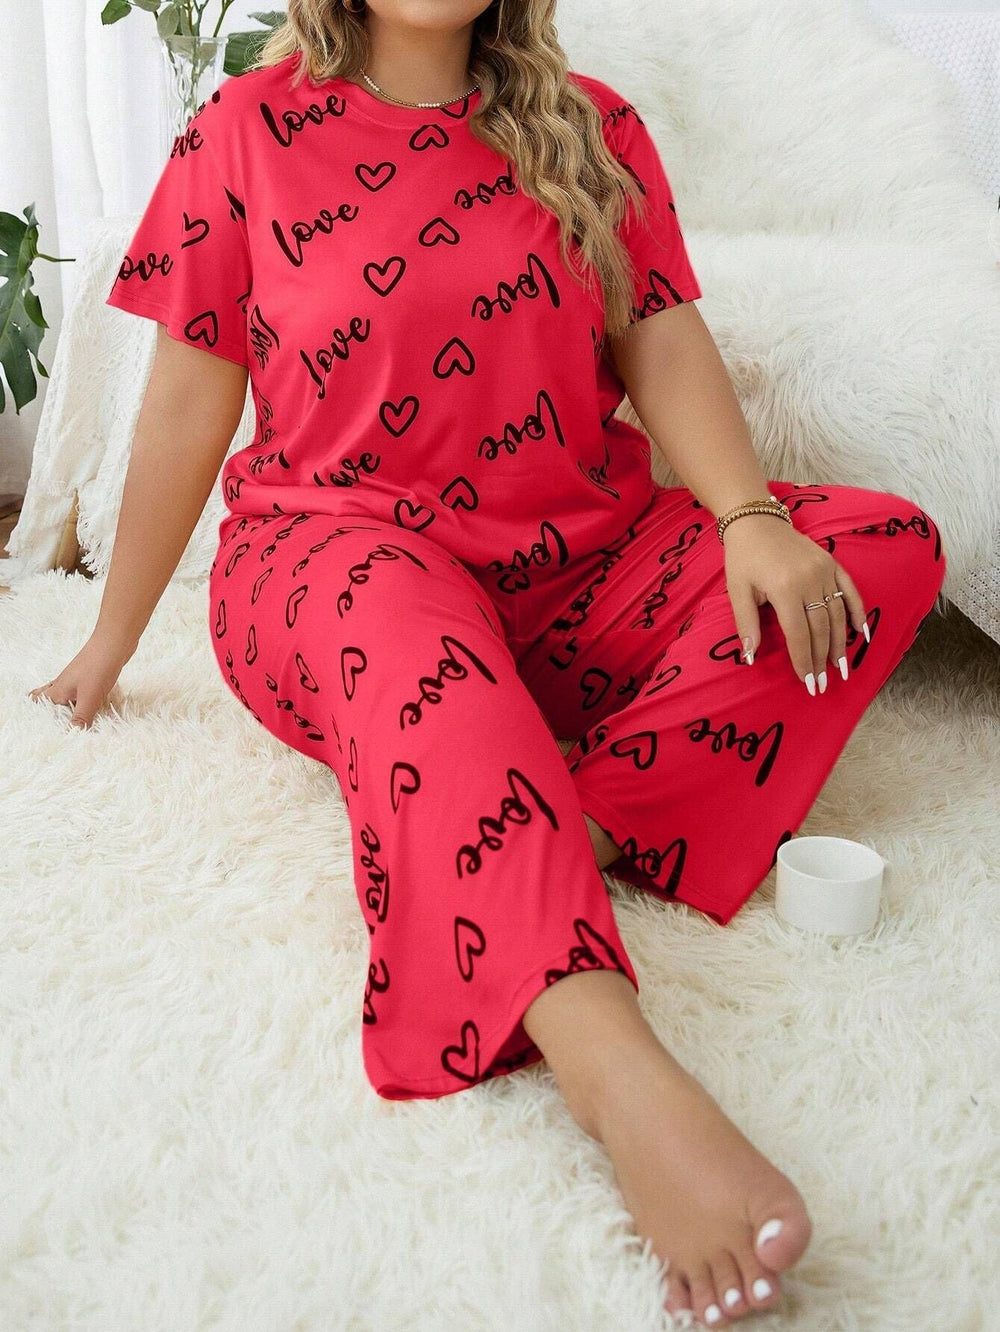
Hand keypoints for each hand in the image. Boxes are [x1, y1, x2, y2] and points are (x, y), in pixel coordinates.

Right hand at [28, 631, 137, 728]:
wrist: (115, 641)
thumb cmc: (98, 667)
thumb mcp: (89, 697)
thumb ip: (81, 717)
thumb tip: (71, 736)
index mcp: (58, 690)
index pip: (39, 702)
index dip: (39, 715)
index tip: (44, 730)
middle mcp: (64, 684)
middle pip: (48, 696)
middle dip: (49, 708)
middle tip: (51, 722)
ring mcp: (77, 678)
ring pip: (65, 693)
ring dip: (66, 705)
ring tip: (67, 717)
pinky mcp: (91, 675)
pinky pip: (80, 690)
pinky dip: (81, 699)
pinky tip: (90, 703)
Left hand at [723, 515, 867, 693]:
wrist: (756, 520)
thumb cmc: (743, 558)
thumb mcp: (737, 591)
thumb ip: (746, 625)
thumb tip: (751, 658)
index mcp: (785, 589)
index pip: (798, 634)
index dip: (803, 660)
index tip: (808, 683)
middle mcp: (810, 581)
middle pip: (821, 628)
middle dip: (822, 659)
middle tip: (823, 684)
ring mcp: (824, 571)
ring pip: (837, 614)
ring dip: (840, 643)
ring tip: (840, 667)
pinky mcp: (832, 563)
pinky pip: (850, 591)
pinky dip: (857, 612)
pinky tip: (861, 634)